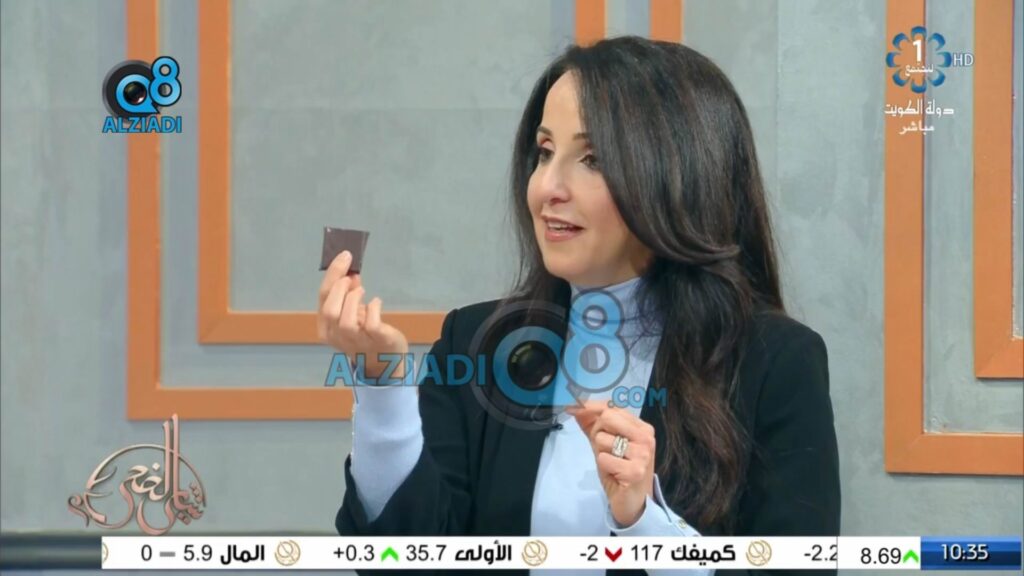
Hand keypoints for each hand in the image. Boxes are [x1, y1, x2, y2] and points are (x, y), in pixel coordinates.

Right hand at [318, 251, 408, 378]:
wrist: (385, 361)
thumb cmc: (365, 333)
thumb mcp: (352, 313)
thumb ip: (348, 295)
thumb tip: (350, 272)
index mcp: (326, 328)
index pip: (323, 298)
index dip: (333, 274)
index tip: (344, 256)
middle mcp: (337, 337)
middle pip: (330, 310)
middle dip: (340, 287)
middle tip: (352, 276)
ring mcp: (357, 342)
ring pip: (346, 321)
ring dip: (353, 299)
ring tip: (362, 290)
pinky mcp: (377, 341)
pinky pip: (372, 324)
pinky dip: (374, 308)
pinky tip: (377, 302)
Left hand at [567, 400, 655, 526]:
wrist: (632, 502)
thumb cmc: (619, 471)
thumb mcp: (605, 444)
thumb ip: (592, 424)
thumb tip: (574, 405)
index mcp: (642, 427)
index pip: (611, 407)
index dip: (590, 409)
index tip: (573, 409)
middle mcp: (646, 437)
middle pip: (607, 417)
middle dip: (597, 433)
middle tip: (605, 450)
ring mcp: (642, 454)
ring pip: (602, 439)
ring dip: (600, 453)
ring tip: (612, 464)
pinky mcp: (635, 471)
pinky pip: (603, 459)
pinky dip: (604, 467)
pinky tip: (615, 474)